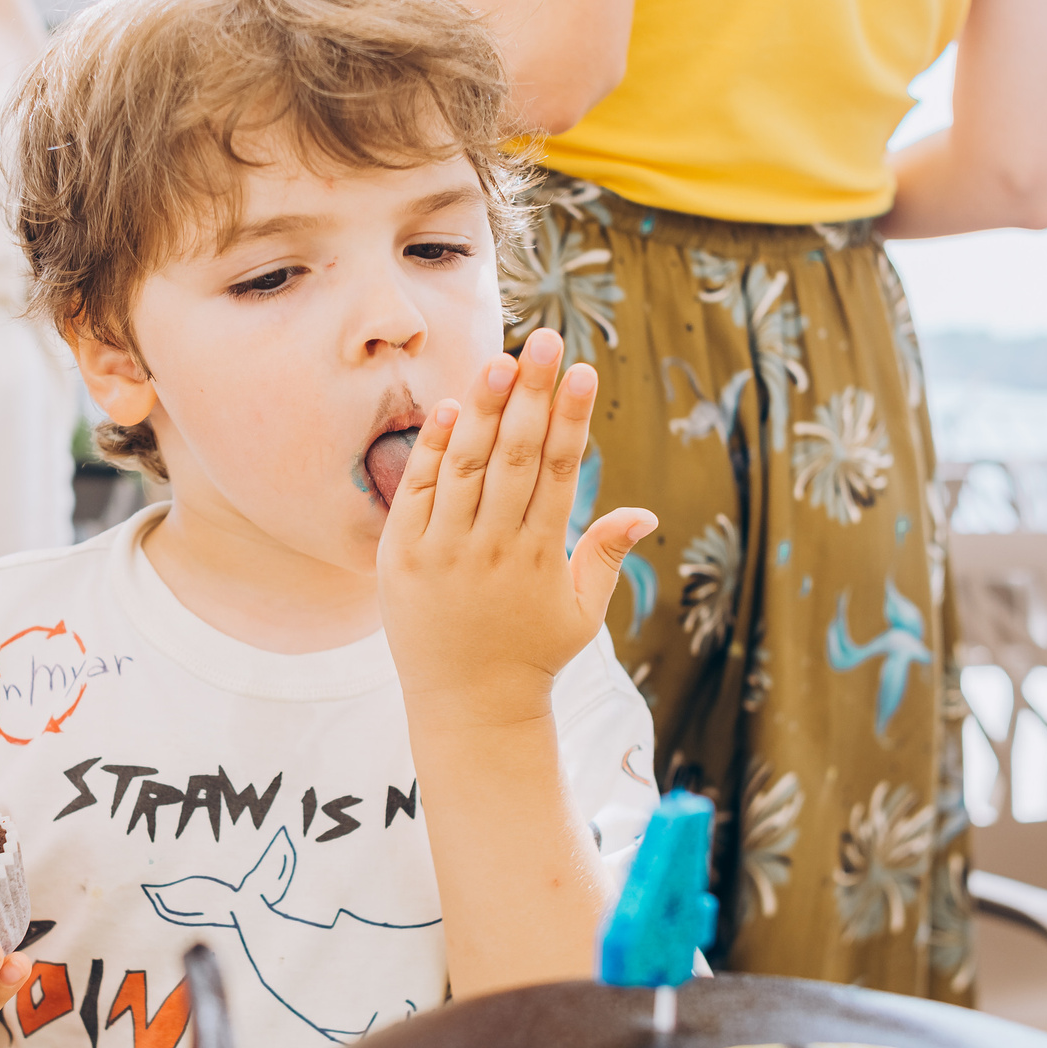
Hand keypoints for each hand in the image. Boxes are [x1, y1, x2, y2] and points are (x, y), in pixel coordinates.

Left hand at [378, 326, 656, 727]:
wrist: (467, 707)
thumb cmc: (529, 655)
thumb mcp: (580, 612)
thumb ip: (605, 557)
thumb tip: (645, 513)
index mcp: (541, 555)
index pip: (558, 471)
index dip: (571, 419)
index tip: (584, 371)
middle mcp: (492, 548)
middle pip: (514, 457)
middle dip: (532, 395)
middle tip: (545, 340)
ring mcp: (443, 552)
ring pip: (465, 467)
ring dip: (481, 409)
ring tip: (499, 359)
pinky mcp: (401, 559)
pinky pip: (416, 494)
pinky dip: (430, 450)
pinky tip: (446, 408)